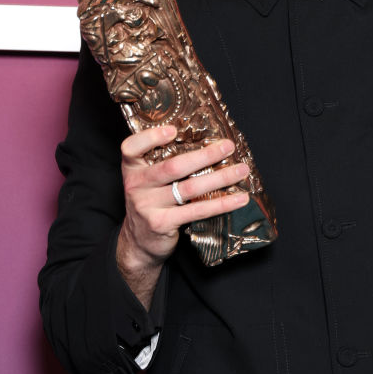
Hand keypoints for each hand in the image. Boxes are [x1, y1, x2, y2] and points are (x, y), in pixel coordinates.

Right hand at [116, 124, 249, 306]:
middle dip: (205, 155)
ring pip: (189, 188)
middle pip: (172, 167)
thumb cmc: (151, 203)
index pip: (131, 148)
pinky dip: (221, 203)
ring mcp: (148, 206)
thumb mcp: (147, 181)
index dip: (151, 137)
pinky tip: (239, 199)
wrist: (139, 243)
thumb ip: (163, 163)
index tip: (173, 130)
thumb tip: (206, 142)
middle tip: (228, 146)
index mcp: (132, 169)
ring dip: (220, 178)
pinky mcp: (162, 223)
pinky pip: (197, 210)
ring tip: (241, 170)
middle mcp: (136, 185)